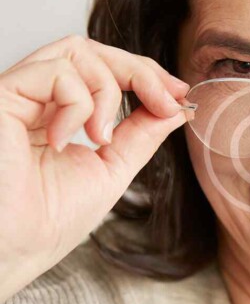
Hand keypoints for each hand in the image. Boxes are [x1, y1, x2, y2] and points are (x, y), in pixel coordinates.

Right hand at [0, 34, 193, 302]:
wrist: (14, 251)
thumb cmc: (50, 222)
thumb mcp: (112, 169)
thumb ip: (141, 134)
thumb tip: (175, 108)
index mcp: (58, 114)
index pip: (104, 71)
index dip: (144, 74)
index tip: (178, 94)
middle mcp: (37, 99)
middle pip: (93, 51)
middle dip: (139, 71)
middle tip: (167, 98)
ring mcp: (18, 94)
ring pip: (77, 52)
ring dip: (109, 90)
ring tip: (102, 138)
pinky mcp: (2, 96)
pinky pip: (56, 72)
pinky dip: (78, 102)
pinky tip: (66, 139)